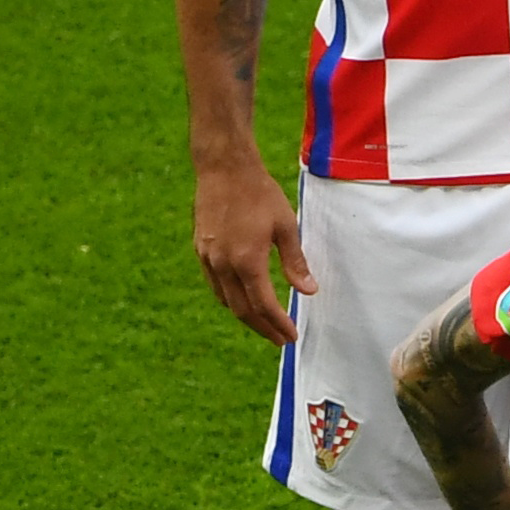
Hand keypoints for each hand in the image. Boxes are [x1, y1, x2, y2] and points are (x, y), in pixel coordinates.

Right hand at [193, 155, 309, 343]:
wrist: (224, 170)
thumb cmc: (260, 195)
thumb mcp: (286, 227)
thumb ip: (295, 262)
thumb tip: (308, 291)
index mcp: (247, 261)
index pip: (264, 305)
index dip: (278, 324)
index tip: (291, 336)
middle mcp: (223, 265)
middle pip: (242, 310)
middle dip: (263, 328)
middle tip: (280, 340)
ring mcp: (208, 258)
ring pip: (226, 300)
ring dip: (246, 317)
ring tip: (264, 325)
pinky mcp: (201, 250)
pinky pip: (215, 285)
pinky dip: (230, 299)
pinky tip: (242, 300)